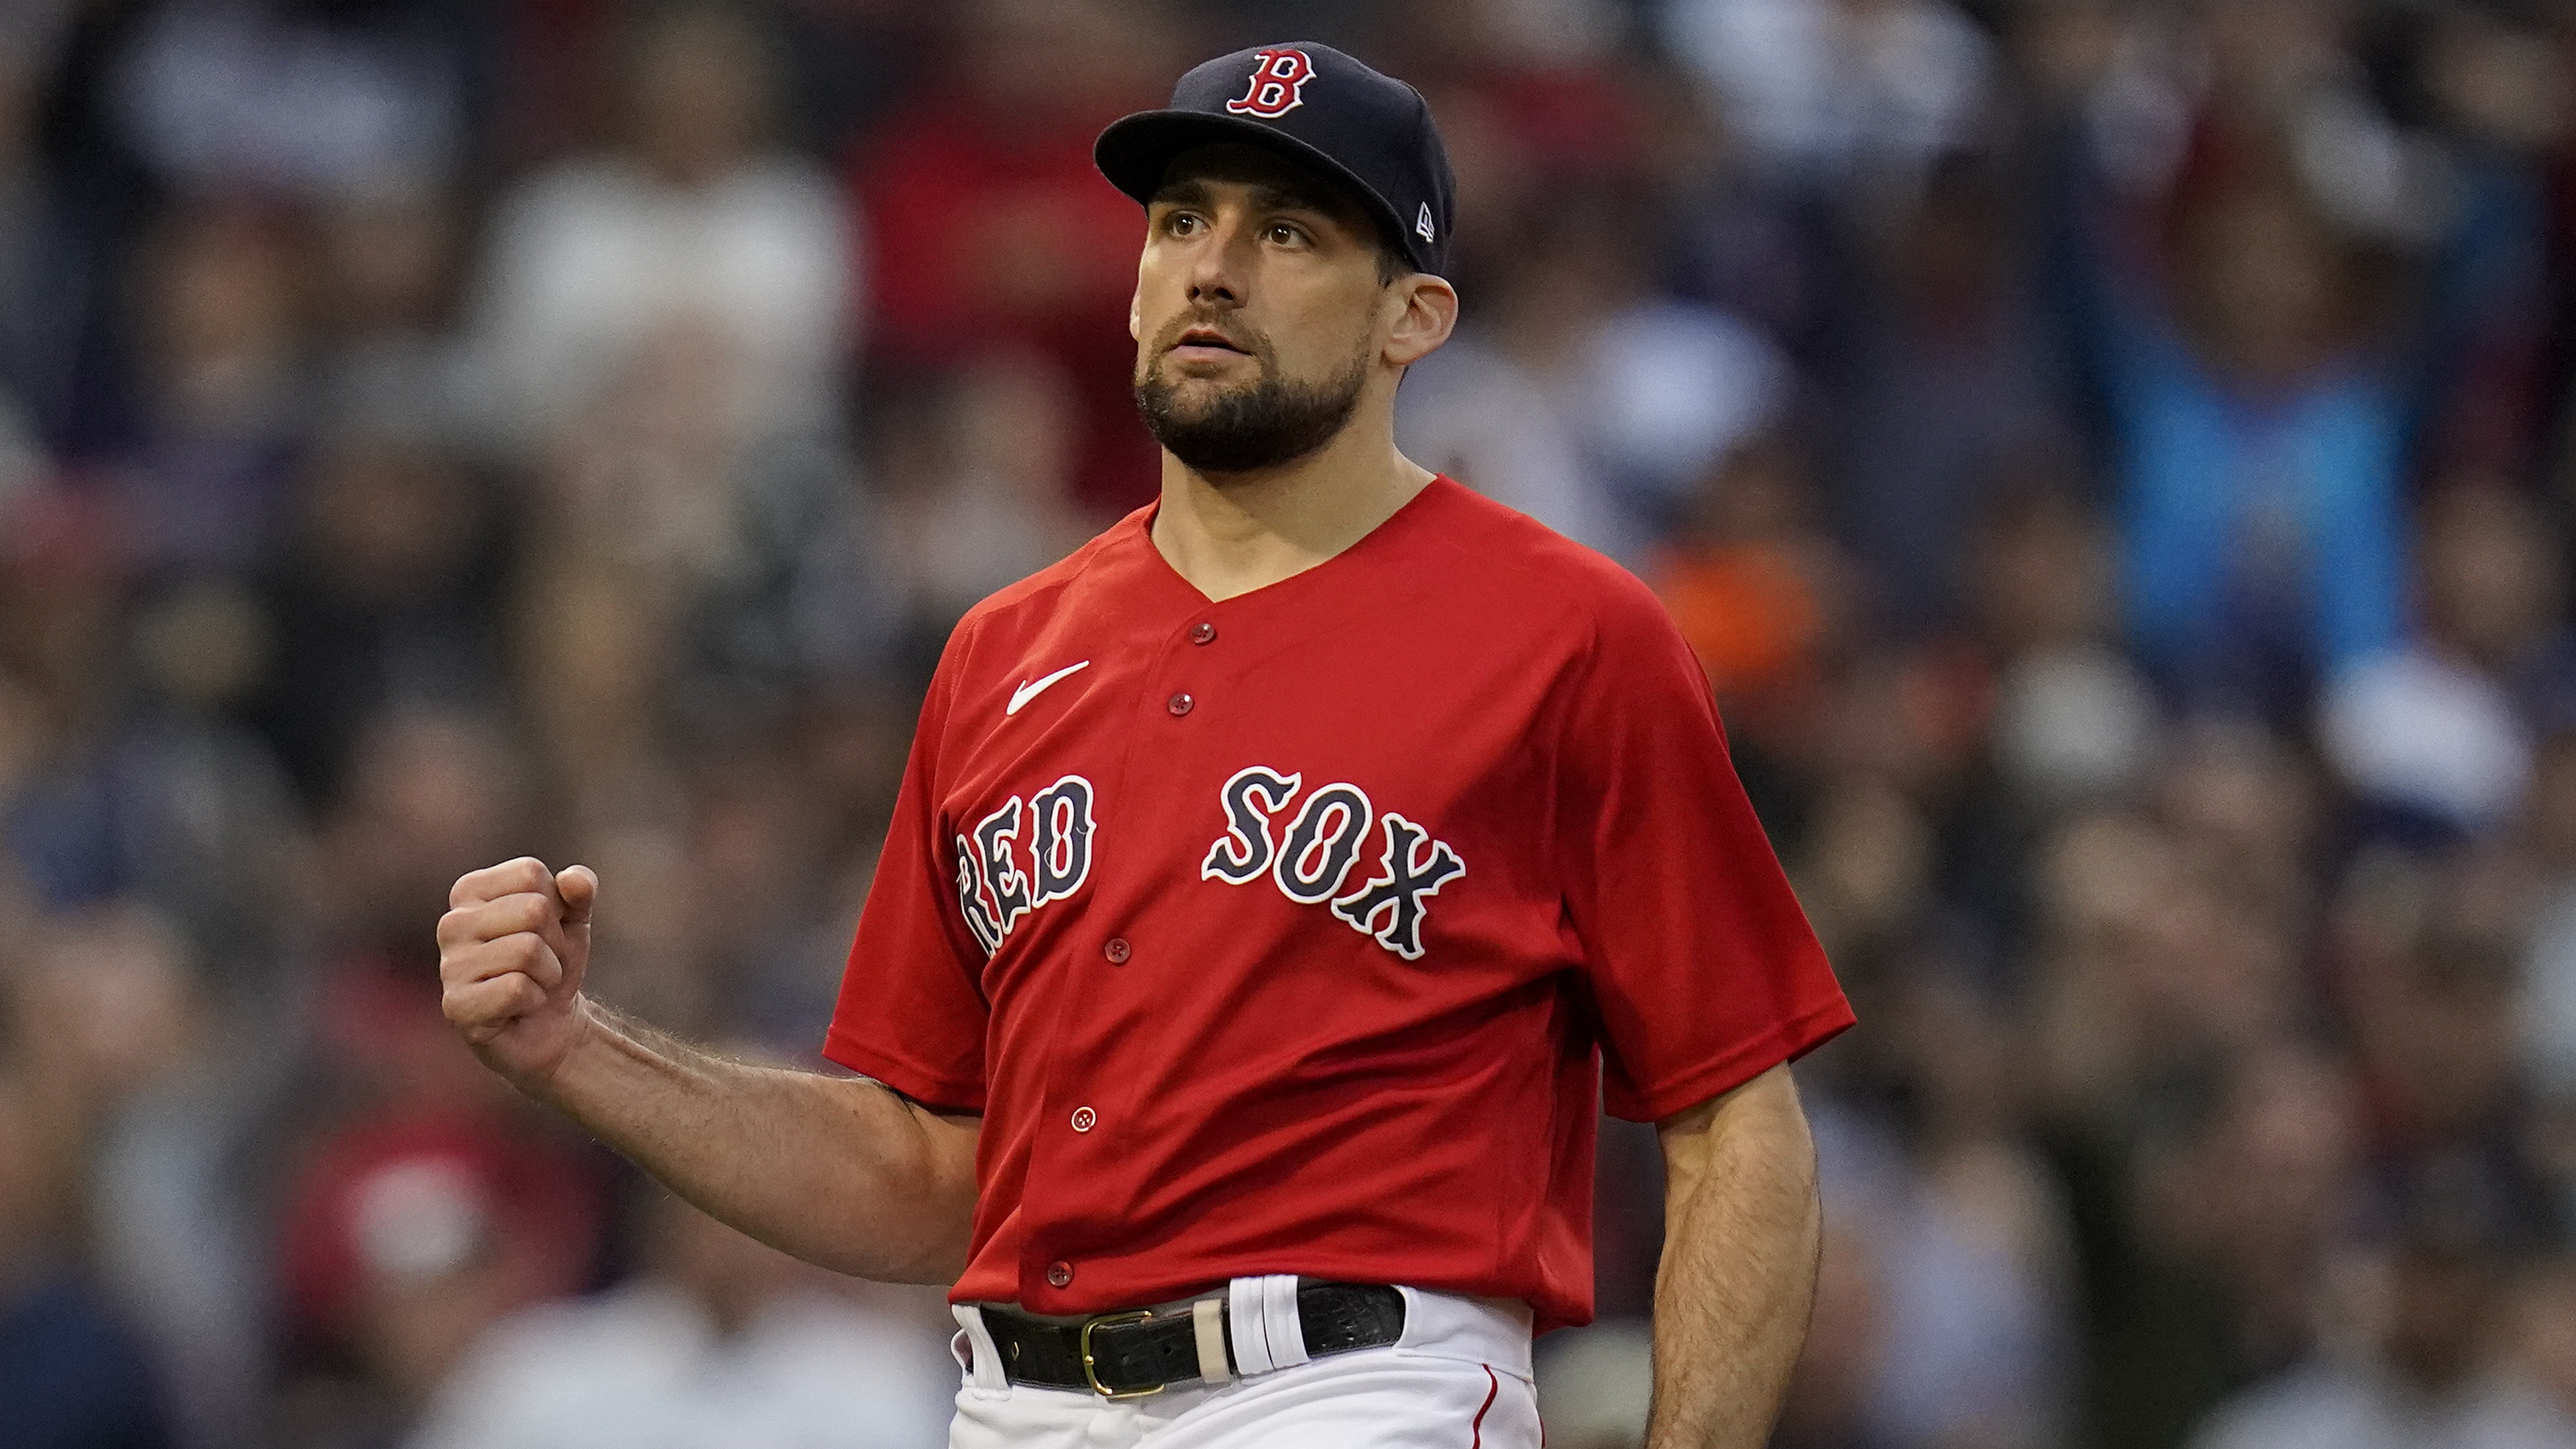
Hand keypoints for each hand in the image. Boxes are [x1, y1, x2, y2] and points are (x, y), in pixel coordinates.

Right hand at [437, 858, 598, 1087]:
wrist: (550, 1024)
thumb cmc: (553, 962)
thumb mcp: (574, 919)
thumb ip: (580, 889)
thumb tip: (572, 879)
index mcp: (471, 891)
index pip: (531, 873)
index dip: (557, 904)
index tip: (546, 929)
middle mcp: (452, 923)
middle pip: (533, 910)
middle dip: (555, 942)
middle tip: (541, 963)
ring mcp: (449, 966)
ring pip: (528, 950)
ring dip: (547, 973)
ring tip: (532, 984)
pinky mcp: (456, 1006)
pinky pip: (517, 989)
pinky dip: (534, 999)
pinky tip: (519, 1007)